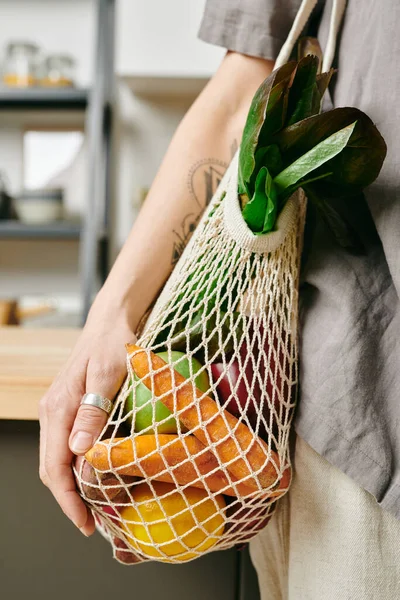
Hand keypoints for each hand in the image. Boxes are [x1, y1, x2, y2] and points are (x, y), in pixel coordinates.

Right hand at [39, 310, 135, 535]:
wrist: (108, 324)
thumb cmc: (112, 345)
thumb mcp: (108, 374)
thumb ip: (94, 410)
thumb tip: (79, 452)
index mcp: (59, 408)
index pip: (54, 466)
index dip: (68, 499)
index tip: (85, 523)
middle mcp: (52, 413)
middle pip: (50, 469)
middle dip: (69, 500)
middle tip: (94, 523)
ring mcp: (57, 411)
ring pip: (55, 460)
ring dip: (72, 486)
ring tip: (96, 506)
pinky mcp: (67, 409)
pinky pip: (64, 446)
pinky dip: (76, 468)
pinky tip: (94, 475)